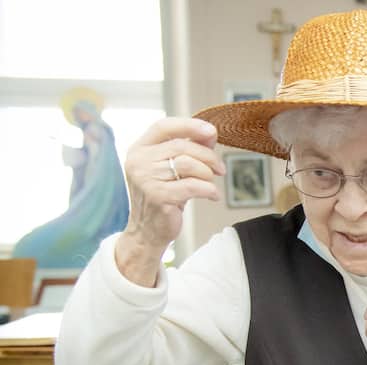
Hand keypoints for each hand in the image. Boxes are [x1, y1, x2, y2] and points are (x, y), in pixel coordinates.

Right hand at [116, 118, 225, 285]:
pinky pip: (192, 186)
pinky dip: (209, 189)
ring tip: (212, 182)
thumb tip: (211, 132)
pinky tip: (212, 195)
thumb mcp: (174, 169)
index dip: (189, 125)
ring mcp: (145, 179)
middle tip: (220, 168)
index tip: (212, 131)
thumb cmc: (165, 196)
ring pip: (188, 164)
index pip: (163, 126)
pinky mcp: (157, 196)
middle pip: (182, 146)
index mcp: (139, 149)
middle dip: (208, 156)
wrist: (149, 230)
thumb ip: (189, 149)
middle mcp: (138, 161)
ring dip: (208, 173)